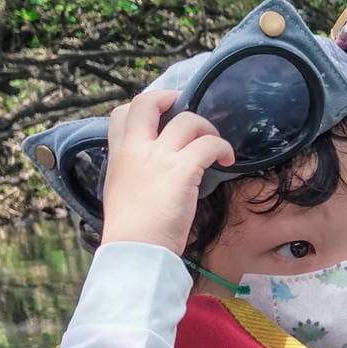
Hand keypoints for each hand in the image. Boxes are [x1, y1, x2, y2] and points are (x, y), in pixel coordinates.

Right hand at [101, 89, 234, 253]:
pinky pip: (210, 144)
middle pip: (147, 102)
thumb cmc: (132, 231)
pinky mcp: (182, 169)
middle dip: (169, 98)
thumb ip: (133, 172)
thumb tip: (154, 170)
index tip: (161, 117)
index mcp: (118, 155)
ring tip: (215, 147)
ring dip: (207, 128)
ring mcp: (159, 157)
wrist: (135, 250)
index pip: (121, 114)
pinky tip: (227, 160)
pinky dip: (223, 147)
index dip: (144, 108)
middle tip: (187, 112)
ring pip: (187, 120)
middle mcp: (136, 149)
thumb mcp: (120, 192)